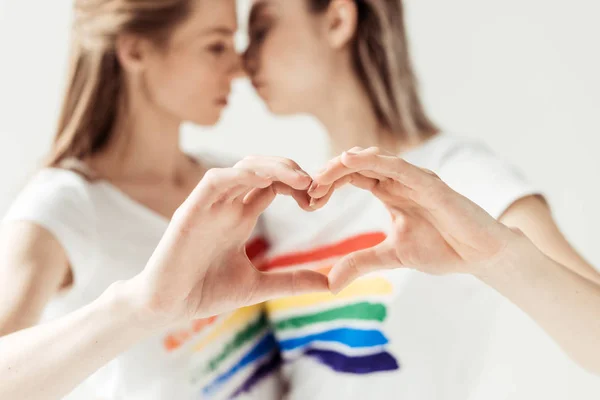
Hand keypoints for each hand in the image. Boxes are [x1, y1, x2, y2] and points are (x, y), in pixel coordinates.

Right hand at [127, 157, 327, 326]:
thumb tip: (331, 286)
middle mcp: (226, 205)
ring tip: (301, 179)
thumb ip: (292, 281)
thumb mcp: (258, 285)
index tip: (319, 200)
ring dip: (273, 167)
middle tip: (315, 184)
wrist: (168, 307)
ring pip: (242, 168)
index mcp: (240, 217)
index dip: (297, 185)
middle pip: (261, 170)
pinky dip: (241, 174)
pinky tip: (265, 179)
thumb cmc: (206, 293)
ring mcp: (209, 205)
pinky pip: (216, 180)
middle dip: (290, 169)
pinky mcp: (191, 210)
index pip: (272, 185)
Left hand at [310, 147, 520, 291]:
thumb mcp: (391, 256)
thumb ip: (361, 262)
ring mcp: (414, 178)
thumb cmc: (442, 248)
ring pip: (373, 160)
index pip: (353, 178)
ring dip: (344, 165)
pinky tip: (351, 160)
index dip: (329, 184)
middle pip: (357, 165)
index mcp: (390, 192)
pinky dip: (373, 160)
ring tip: (321, 174)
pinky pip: (397, 166)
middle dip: (330, 173)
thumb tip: (330, 284)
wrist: (480, 255)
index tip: (308, 201)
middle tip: (307, 188)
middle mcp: (399, 180)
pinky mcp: (429, 183)